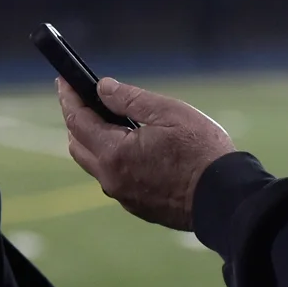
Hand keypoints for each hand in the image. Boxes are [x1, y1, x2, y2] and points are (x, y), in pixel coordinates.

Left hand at [58, 78, 234, 230]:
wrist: (224, 198)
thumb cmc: (202, 152)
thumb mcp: (168, 113)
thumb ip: (130, 99)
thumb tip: (102, 87)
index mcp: (114, 153)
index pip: (77, 121)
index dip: (69, 97)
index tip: (63, 80)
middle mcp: (111, 179)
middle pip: (78, 145)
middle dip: (77, 120)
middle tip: (85, 99)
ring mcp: (123, 196)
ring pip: (95, 164)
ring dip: (94, 141)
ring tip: (110, 121)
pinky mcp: (138, 206)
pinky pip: (115, 178)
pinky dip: (113, 159)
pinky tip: (132, 147)